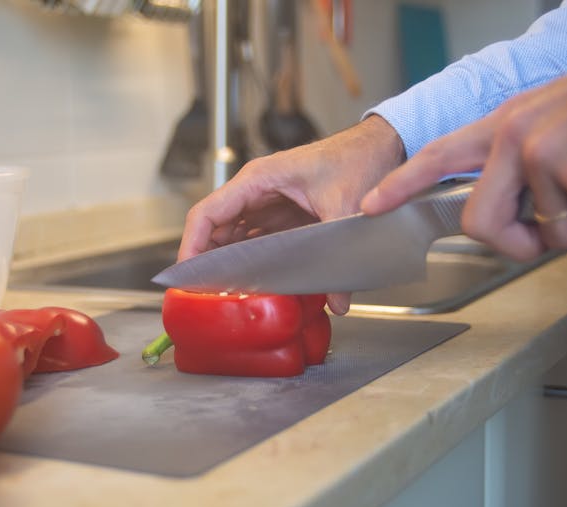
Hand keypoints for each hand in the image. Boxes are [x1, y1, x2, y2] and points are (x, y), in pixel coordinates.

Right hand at [179, 115, 404, 313]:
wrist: (379, 146)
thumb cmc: (357, 158)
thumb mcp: (346, 206)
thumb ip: (338, 251)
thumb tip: (338, 302)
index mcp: (259, 180)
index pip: (208, 213)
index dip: (192, 245)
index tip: (187, 274)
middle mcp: (256, 191)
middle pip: (214, 229)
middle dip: (205, 261)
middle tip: (201, 294)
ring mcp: (266, 203)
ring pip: (231, 237)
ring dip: (225, 264)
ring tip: (221, 294)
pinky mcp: (280, 216)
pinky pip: (254, 241)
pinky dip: (247, 261)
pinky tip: (249, 283)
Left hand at [360, 21, 566, 260]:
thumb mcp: (564, 120)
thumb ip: (532, 164)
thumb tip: (532, 218)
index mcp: (509, 123)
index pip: (440, 154)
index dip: (403, 183)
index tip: (371, 206)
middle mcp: (517, 138)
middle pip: (484, 224)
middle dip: (520, 243)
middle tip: (562, 228)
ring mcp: (545, 157)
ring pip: (554, 234)